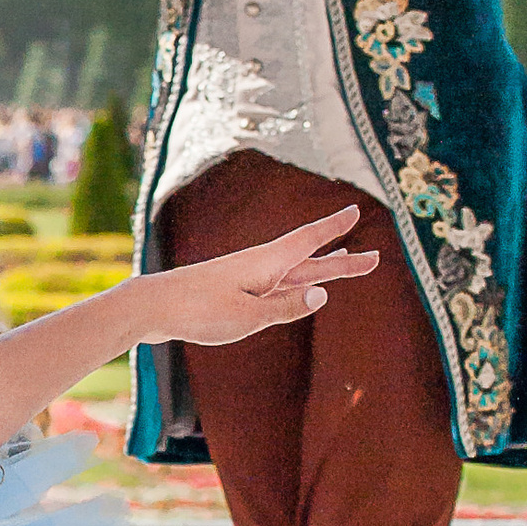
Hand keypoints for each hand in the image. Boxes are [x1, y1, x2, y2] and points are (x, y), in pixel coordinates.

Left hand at [135, 207, 379, 346]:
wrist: (149, 308)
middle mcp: (259, 267)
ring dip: (321, 271)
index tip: (357, 208)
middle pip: (309, 262)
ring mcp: (245, 280)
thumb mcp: (248, 316)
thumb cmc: (197, 310)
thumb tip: (323, 295)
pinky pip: (273, 289)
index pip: (309, 240)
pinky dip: (294, 287)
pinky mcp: (231, 295)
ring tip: (346, 262)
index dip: (334, 227)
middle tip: (377, 258)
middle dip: (343, 261)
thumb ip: (286, 307)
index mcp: (266, 264)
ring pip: (291, 275)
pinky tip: (298, 291)